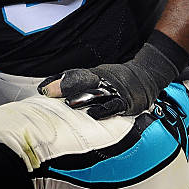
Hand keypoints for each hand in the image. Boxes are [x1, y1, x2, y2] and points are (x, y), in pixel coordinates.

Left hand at [38, 30, 188, 119]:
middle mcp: (101, 80)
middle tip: (49, 92)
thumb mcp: (97, 76)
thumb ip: (77, 82)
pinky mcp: (125, 102)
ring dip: (81, 98)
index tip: (41, 89)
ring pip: (95, 93)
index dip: (55, 80)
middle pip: (80, 80)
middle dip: (64, 86)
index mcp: (93, 74)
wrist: (147, 75)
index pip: (71, 75)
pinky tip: (93, 114)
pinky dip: (103, 110)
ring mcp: (113, 90)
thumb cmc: (117, 80)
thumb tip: (51, 88)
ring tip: (68, 104)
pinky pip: (114, 105)